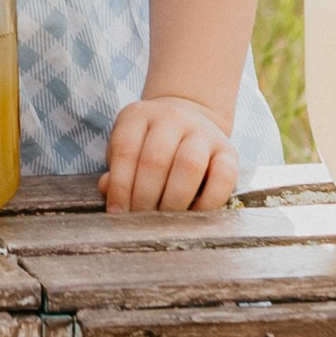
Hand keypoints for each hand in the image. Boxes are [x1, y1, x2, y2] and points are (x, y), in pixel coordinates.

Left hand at [102, 96, 239, 214]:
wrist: (188, 120)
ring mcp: (203, 132)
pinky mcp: (228, 150)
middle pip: (156, 160)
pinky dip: (208, 202)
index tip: (117, 213)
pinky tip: (192, 215)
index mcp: (139, 116)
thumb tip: (107, 190)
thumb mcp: (127, 149)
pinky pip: (223, 177)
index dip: (120, 185)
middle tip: (140, 220)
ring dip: (173, 200)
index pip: (126, 149)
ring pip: (189, 166)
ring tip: (164, 221)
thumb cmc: (148, 145)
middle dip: (145, 198)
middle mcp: (172, 118)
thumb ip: (116, 170)